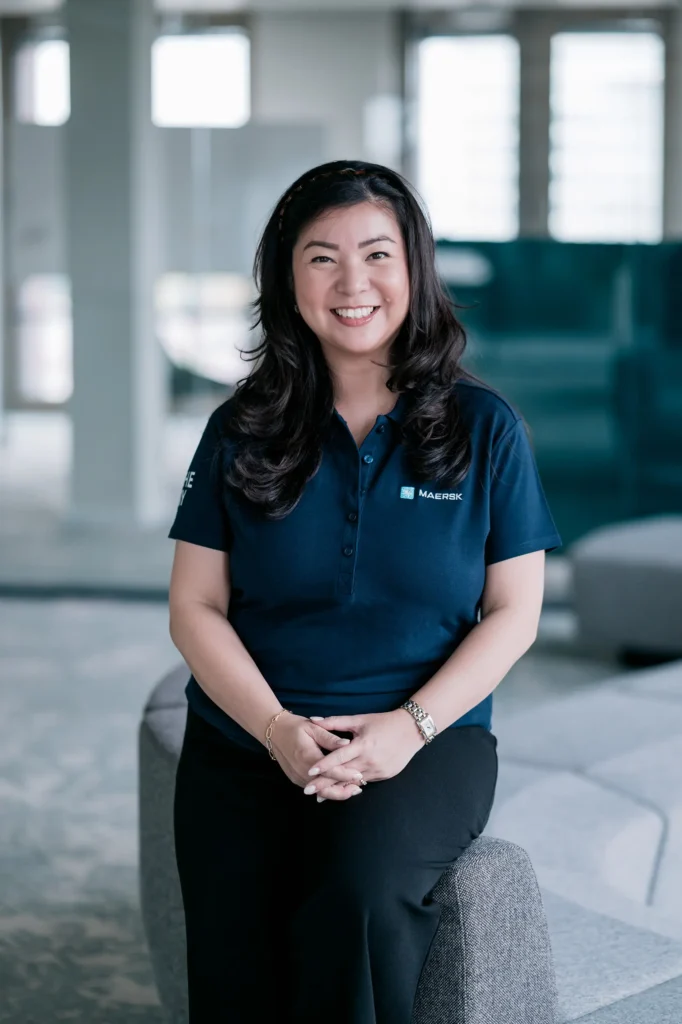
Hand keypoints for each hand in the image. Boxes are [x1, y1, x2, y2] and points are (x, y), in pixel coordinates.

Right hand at [269, 712, 365, 800]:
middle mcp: (301, 770)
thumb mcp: (313, 728)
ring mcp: (298, 777)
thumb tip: (347, 744)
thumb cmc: (295, 727)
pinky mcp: (296, 779)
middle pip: (325, 788)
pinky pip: (314, 789)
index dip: (344, 774)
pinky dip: (327, 790)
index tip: (358, 775)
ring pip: (320, 791)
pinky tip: (339, 788)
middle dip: (343, 790)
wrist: (274, 732)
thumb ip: (330, 738)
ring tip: (353, 790)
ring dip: (336, 792)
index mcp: (307, 756)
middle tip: (359, 788)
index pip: (329, 770)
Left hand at [305, 710, 424, 794]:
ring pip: (354, 782)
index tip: (309, 772)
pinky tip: (341, 790)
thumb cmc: (384, 722)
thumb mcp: (360, 719)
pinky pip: (365, 782)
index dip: (324, 765)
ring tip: (320, 796)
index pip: (339, 757)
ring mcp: (378, 770)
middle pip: (343, 775)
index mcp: (363, 745)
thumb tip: (314, 720)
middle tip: (308, 790)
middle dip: (325, 783)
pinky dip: (352, 786)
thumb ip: (336, 722)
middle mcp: (369, 760)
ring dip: (337, 789)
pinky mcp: (385, 776)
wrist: (412, 730)